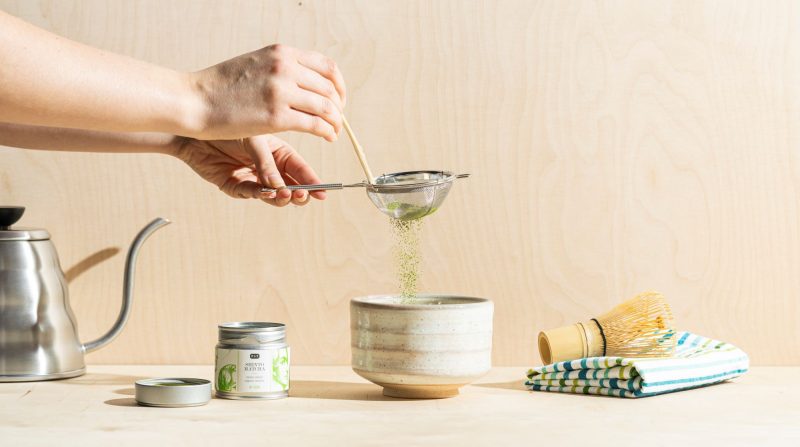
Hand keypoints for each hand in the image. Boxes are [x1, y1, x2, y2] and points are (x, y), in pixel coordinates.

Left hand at [173, 134, 325, 206]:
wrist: (193, 128)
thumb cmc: (226, 125)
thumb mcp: (253, 140)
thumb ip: (267, 163)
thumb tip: (281, 187)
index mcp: (278, 152)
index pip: (300, 169)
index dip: (313, 182)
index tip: (323, 193)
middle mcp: (267, 167)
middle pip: (290, 186)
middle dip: (300, 193)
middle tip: (303, 195)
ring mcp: (252, 177)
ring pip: (272, 194)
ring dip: (281, 197)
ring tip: (286, 194)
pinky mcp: (234, 185)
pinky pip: (250, 193)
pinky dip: (259, 194)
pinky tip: (267, 192)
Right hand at [190, 44, 345, 140]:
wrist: (193, 100)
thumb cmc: (220, 87)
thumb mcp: (255, 64)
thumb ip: (280, 68)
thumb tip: (304, 80)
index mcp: (281, 53)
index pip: (326, 66)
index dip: (339, 85)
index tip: (338, 99)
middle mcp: (285, 68)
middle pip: (330, 88)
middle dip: (338, 106)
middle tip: (337, 120)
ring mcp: (281, 91)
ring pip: (327, 107)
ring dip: (335, 122)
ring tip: (333, 132)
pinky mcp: (277, 117)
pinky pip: (316, 124)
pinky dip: (328, 132)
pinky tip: (328, 137)